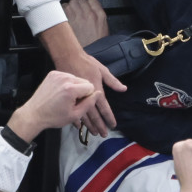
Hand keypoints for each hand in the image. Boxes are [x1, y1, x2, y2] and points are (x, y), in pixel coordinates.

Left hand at [6, 71, 96, 140]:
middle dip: (82, 91)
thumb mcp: (74, 115)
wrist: (34, 113)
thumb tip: (98, 94)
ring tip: (67, 98)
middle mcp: (64, 78)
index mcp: (71, 89)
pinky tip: (61, 92)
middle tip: (73, 102)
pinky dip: (67, 83)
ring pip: (76, 78)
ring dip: (75, 87)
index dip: (88, 97)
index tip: (80, 104)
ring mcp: (57, 75)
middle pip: (84, 81)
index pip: (91, 87)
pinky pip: (67, 76)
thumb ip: (89, 104)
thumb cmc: (54, 117)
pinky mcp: (52, 74)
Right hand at [40, 23, 126, 137]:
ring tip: (94, 133)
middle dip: (99, 125)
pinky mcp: (68, 97)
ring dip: (89, 125)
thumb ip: (113, 81)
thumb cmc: (86, 62)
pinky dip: (76, 120)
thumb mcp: (102, 70)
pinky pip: (72, 111)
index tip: (113, 125)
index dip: (109, 117)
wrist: (67, 57)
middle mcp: (87, 96)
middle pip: (94, 115)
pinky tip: (78, 127)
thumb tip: (124, 89)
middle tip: (103, 134)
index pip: (104, 108)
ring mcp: (76, 97)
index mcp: (96, 90)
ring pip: (83, 115)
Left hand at [63, 0, 108, 46]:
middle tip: (77, 15)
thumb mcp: (103, 32)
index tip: (85, 9)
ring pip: (71, 3)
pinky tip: (64, 19)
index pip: (92, 0)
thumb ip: (96, 19)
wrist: (87, 57)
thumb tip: (89, 12)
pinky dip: (62, 11)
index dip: (87, 5)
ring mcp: (77, 16)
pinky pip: (63, 8)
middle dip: (78, 6)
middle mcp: (89, 14)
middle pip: (80, 0)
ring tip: (70, 17)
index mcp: (100, 16)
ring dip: (70, 8)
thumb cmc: (94, 48)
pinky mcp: (67, 20)